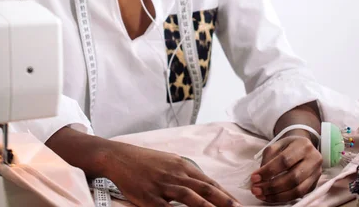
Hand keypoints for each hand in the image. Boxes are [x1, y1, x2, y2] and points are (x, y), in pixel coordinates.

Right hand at [104, 141, 241, 206]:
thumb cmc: (146, 161)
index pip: (209, 182)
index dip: (225, 194)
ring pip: (190, 197)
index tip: (238, 204)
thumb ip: (186, 173)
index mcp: (182, 166)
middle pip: (205, 189)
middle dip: (224, 201)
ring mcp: (163, 186)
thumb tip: (202, 185)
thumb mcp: (169, 162)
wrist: (120, 157)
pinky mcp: (150, 197)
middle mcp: (176, 174)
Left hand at [249, 135, 322, 203]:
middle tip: (256, 189)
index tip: (254, 177)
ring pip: (297, 190)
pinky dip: (284, 198)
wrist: (305, 147)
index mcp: (303, 145)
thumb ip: (268, 157)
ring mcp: (316, 174)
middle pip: (292, 177)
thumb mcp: (277, 145)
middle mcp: (313, 159)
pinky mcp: (315, 185)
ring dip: (277, 195)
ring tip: (262, 195)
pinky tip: (271, 197)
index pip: (285, 160)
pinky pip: (299, 195)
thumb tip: (260, 175)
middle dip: (272, 186)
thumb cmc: (289, 146)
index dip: (268, 171)